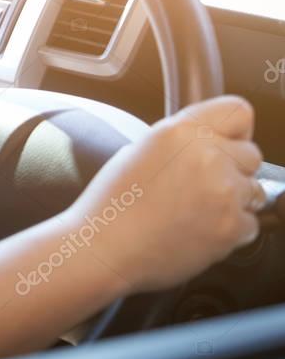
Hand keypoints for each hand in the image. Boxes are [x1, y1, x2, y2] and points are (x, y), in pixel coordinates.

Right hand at [59, 95, 263, 293]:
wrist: (103, 246)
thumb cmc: (111, 204)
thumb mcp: (139, 151)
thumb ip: (181, 143)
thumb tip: (209, 145)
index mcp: (181, 131)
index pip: (239, 112)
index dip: (234, 131)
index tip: (225, 144)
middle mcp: (207, 155)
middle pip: (252, 154)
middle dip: (234, 170)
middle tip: (201, 187)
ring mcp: (224, 192)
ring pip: (255, 191)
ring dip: (234, 201)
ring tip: (194, 212)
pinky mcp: (231, 226)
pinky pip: (250, 225)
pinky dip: (229, 231)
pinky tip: (196, 231)